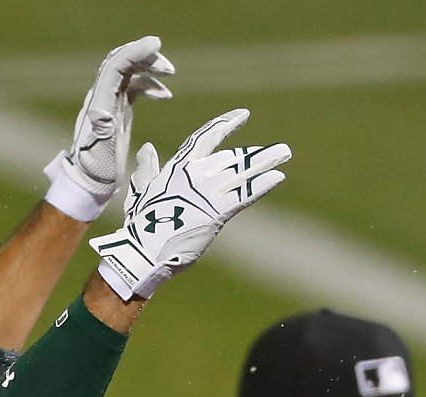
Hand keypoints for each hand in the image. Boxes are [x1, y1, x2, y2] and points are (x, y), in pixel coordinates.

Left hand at [43, 36, 174, 222]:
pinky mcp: (117, 111)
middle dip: (145, 57)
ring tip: (170, 74)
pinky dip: (149, 85)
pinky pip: (133, 88)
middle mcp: (102, 97)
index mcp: (99, 102)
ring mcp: (109, 103)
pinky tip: (165, 94)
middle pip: (122, 63)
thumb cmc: (95, 171)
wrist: (90, 183)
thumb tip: (102, 111)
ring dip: (149, 68)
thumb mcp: (99, 152)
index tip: (156, 45)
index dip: (135, 52)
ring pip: (128, 73)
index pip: (115, 66)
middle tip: (168, 66)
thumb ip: (102, 130)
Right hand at [89, 109, 290, 300]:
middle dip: (256, 154)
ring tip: (284, 154)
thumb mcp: (141, 191)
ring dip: (265, 162)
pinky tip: (278, 176)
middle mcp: (194, 175)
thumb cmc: (141, 226)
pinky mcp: (215, 212)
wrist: (145, 252)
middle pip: (231, 157)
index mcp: (176, 167)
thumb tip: (147, 148)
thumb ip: (147, 169)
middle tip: (279, 150)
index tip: (243, 115)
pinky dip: (262, 185)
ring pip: (241, 172)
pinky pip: (244, 195)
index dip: (225, 125)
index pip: (205, 138)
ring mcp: (206, 192)